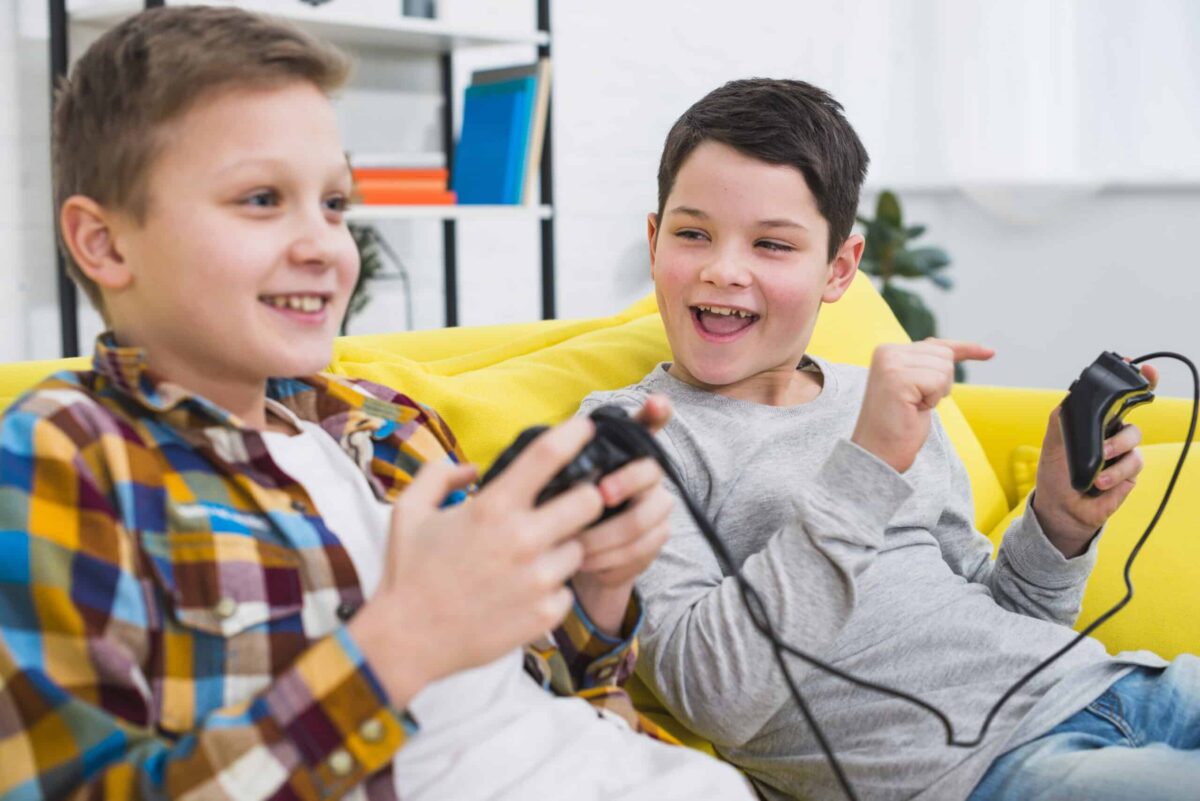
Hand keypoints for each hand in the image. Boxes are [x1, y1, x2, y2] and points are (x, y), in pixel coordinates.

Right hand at [350, 418, 604, 706]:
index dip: (575, 434)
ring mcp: (538, 580)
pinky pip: (567, 589)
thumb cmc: (408, 572)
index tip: (587, 427)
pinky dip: (552, 588)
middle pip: (590, 501)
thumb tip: (473, 468)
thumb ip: (440, 475)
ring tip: (530, 558)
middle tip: (569, 504)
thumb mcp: (409, 511)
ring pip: (580, 548)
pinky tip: (523, 592)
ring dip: (564, 547)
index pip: (548, 456)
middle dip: (585, 497)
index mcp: (493, 509)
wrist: (406, 641)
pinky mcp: (546, 613)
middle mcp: (523, 540)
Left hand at [572, 395, 673, 636]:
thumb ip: (560, 469)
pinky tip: (586, 562)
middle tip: (600, 495)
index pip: (647, 424)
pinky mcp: (658, 536)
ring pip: (643, 516)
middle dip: (625, 481)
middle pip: (650, 470)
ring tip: (576, 545)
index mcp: (622, 451)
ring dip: (606, 534)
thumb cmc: (559, 513)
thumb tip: (548, 455)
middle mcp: (647, 472)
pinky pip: (641, 547)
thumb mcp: (553, 488)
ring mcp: (657, 504)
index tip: (656, 403)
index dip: (656, 412)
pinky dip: (609, 558)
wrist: (574, 561)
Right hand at [852, 339, 994, 472]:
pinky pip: (938, 381)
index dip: (965, 350)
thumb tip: (966, 348)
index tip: (990, 353)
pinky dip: (933, 399)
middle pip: (944, 355)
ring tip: (913, 406)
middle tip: (917, 402)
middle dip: (941, 382)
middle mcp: (887, 352)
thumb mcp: (917, 386)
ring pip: (944, 368)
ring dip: (936, 393)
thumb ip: (929, 363)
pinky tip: (914, 409)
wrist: (878, 452)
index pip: (937, 345)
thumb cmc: (900, 424)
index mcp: (888, 351)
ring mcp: (891, 364)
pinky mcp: (898, 378)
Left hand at [1032, 363, 1157, 557]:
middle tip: (1116, 419)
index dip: (1133, 380)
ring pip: (1134, 436)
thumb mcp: (1052, 444)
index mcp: (1093, 421)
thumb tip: (1069, 399)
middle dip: (1139, 398)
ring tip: (1096, 468)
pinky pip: (1133, 463)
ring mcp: (1123, 450)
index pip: (1115, 396)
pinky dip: (1116, 473)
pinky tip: (1100, 482)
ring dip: (1115, 450)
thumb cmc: (1056, 473)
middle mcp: (1111, 431)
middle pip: (1134, 409)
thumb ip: (1062, 420)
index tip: (1141, 367)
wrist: (1062, 507)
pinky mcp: (1130, 471)